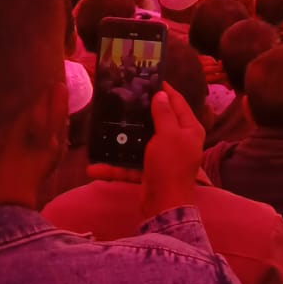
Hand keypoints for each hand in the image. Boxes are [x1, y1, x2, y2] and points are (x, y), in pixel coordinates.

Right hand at [86, 84, 202, 208]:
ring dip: (121, 141)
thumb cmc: (170, 166)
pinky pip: (130, 165)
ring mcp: (163, 158)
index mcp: (189, 129)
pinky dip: (113, 167)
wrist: (164, 206)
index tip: (149, 77)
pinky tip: (93, 167)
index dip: (165, 89)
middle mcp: (178, 141)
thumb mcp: (168, 135)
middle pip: (158, 120)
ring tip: (104, 128)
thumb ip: (164, 114)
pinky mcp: (149, 172)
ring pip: (140, 143)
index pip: (178, 102)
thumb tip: (161, 94)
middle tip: (122, 98)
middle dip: (140, 112)